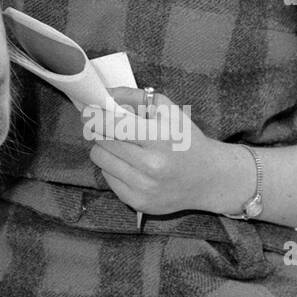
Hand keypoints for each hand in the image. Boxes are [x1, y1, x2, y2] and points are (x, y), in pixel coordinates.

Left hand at [87, 87, 235, 216]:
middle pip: (101, 142)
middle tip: (109, 128)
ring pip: (100, 160)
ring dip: (104, 149)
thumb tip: (104, 94)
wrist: (208, 178)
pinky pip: (107, 178)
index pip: (112, 124)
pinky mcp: (137, 202)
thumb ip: (134, 97)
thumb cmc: (186, 140)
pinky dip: (112, 168)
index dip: (94, 116)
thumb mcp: (168, 110)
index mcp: (159, 138)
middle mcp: (151, 165)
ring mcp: (143, 187)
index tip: (88, 111)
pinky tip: (129, 165)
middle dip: (100, 131)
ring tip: (121, 146)